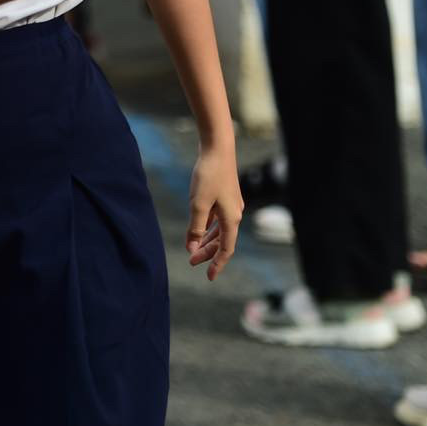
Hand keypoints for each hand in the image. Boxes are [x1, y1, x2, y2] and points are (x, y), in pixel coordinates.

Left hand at [186, 143, 241, 280]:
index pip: (227, 249)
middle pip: (222, 240)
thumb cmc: (209, 175)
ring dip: (207, 240)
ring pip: (219, 229)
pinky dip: (207, 226)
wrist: (218, 148)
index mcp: (232, 219)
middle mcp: (235, 214)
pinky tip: (197, 229)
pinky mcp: (224, 195)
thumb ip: (195, 227)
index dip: (217, 264)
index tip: (209, 277)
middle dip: (208, 253)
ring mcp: (230, 204)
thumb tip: (192, 248)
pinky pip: (217, 218)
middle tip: (191, 262)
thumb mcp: (198, 204)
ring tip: (193, 250)